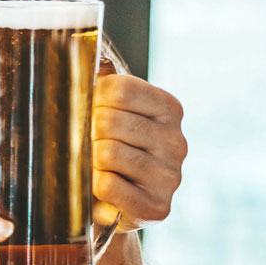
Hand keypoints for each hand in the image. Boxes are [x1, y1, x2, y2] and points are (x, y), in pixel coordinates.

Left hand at [91, 74, 185, 231]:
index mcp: (169, 109)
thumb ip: (105, 85)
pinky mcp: (158, 206)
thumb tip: (91, 58)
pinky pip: (108, 186)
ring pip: (107, 153)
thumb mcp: (111, 113)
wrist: (114, 206)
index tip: (90, 109)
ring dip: (89, 160)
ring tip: (95, 166)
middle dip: (88, 132)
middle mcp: (177, 141)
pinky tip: (100, 188)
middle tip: (88, 143)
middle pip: (110, 121)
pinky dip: (94, 186)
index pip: (120, 89)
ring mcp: (171, 176)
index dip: (93, 98)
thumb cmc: (109, 151)